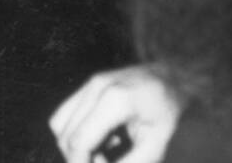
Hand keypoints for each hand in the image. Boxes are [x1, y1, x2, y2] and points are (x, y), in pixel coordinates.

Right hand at [49, 66, 180, 162]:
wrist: (173, 77)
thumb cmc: (169, 112)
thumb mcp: (156, 145)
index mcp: (114, 102)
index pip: (79, 141)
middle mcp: (94, 88)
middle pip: (63, 133)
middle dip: (78, 157)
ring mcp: (89, 83)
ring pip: (58, 122)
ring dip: (74, 145)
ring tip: (104, 154)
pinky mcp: (88, 84)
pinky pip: (67, 113)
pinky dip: (77, 132)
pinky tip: (105, 138)